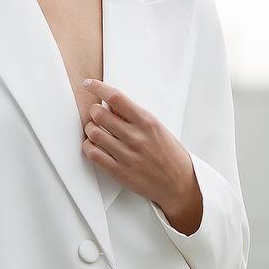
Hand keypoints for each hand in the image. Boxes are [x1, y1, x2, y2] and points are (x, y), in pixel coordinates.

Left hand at [80, 79, 202, 233]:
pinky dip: (88, 147)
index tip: (89, 84)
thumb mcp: (158, 129)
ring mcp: (127, 155)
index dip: (98, 88)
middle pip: (100, 115)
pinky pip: (93, 154)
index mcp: (147, 122)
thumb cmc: (170, 154)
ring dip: (90, 129)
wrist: (180, 184)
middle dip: (93, 111)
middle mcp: (136, 137)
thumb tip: (111, 106)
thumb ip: (134, 117)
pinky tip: (93, 145)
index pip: (116, 98)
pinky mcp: (120, 172)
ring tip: (95, 130)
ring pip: (93, 133)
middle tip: (96, 113)